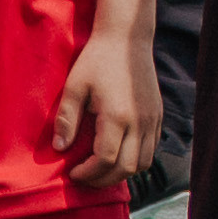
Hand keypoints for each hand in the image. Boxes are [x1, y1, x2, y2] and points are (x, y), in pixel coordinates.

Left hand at [52, 29, 162, 188]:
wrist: (127, 38)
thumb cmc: (97, 60)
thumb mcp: (75, 86)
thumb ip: (66, 119)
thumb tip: (60, 148)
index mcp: (117, 116)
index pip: (105, 160)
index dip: (88, 173)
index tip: (73, 172)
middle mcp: (139, 122)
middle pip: (126, 168)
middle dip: (103, 179)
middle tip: (85, 177)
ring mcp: (152, 120)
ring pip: (142, 163)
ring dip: (121, 173)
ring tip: (101, 169)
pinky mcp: (157, 116)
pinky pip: (150, 150)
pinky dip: (134, 159)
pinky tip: (117, 154)